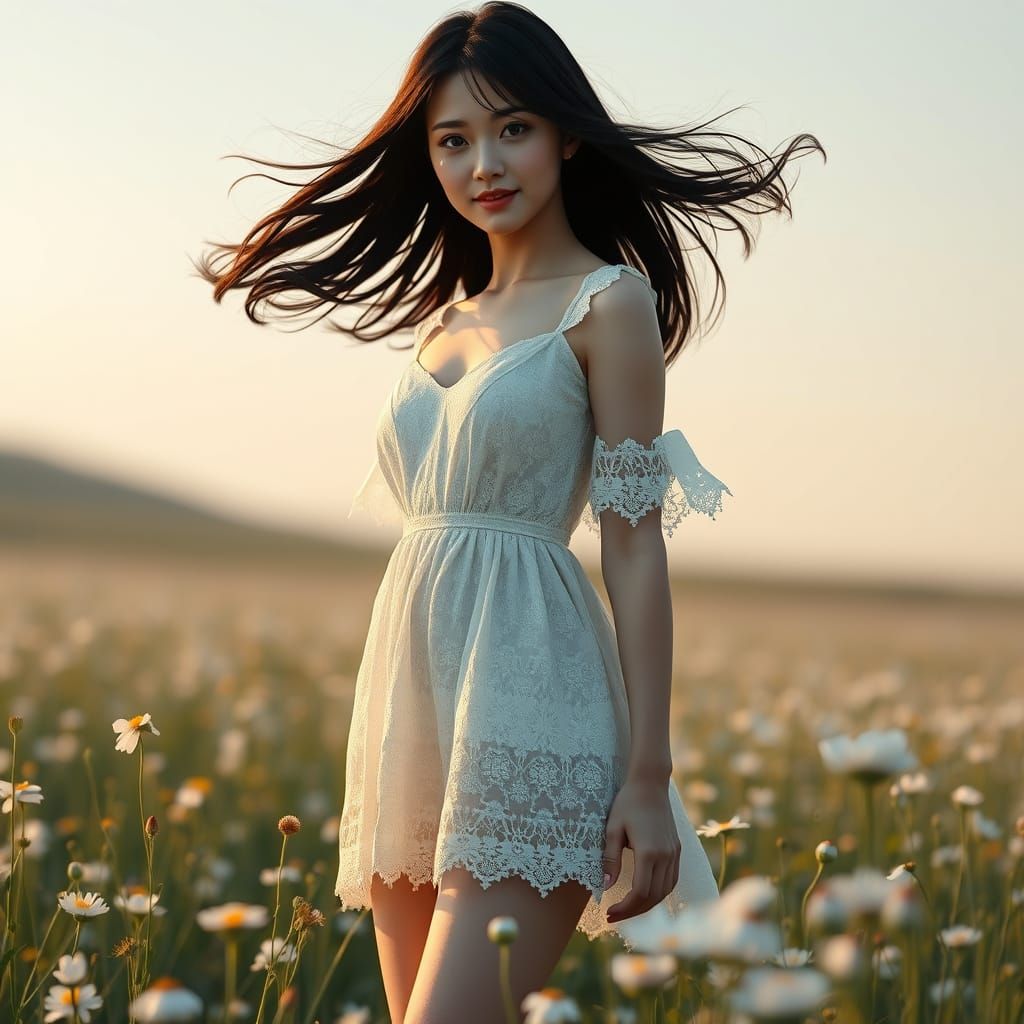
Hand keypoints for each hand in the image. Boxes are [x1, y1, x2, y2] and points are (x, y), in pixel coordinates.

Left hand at [602, 778, 680, 923]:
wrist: (651, 783)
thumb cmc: (627, 803)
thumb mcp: (613, 828)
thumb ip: (610, 859)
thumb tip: (604, 887)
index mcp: (649, 851)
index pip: (640, 892)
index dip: (625, 909)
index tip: (609, 913)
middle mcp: (666, 856)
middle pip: (654, 897)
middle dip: (634, 912)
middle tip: (614, 916)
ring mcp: (674, 853)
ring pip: (665, 891)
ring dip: (647, 905)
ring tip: (628, 909)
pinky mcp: (677, 850)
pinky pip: (671, 880)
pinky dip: (659, 893)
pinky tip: (645, 895)